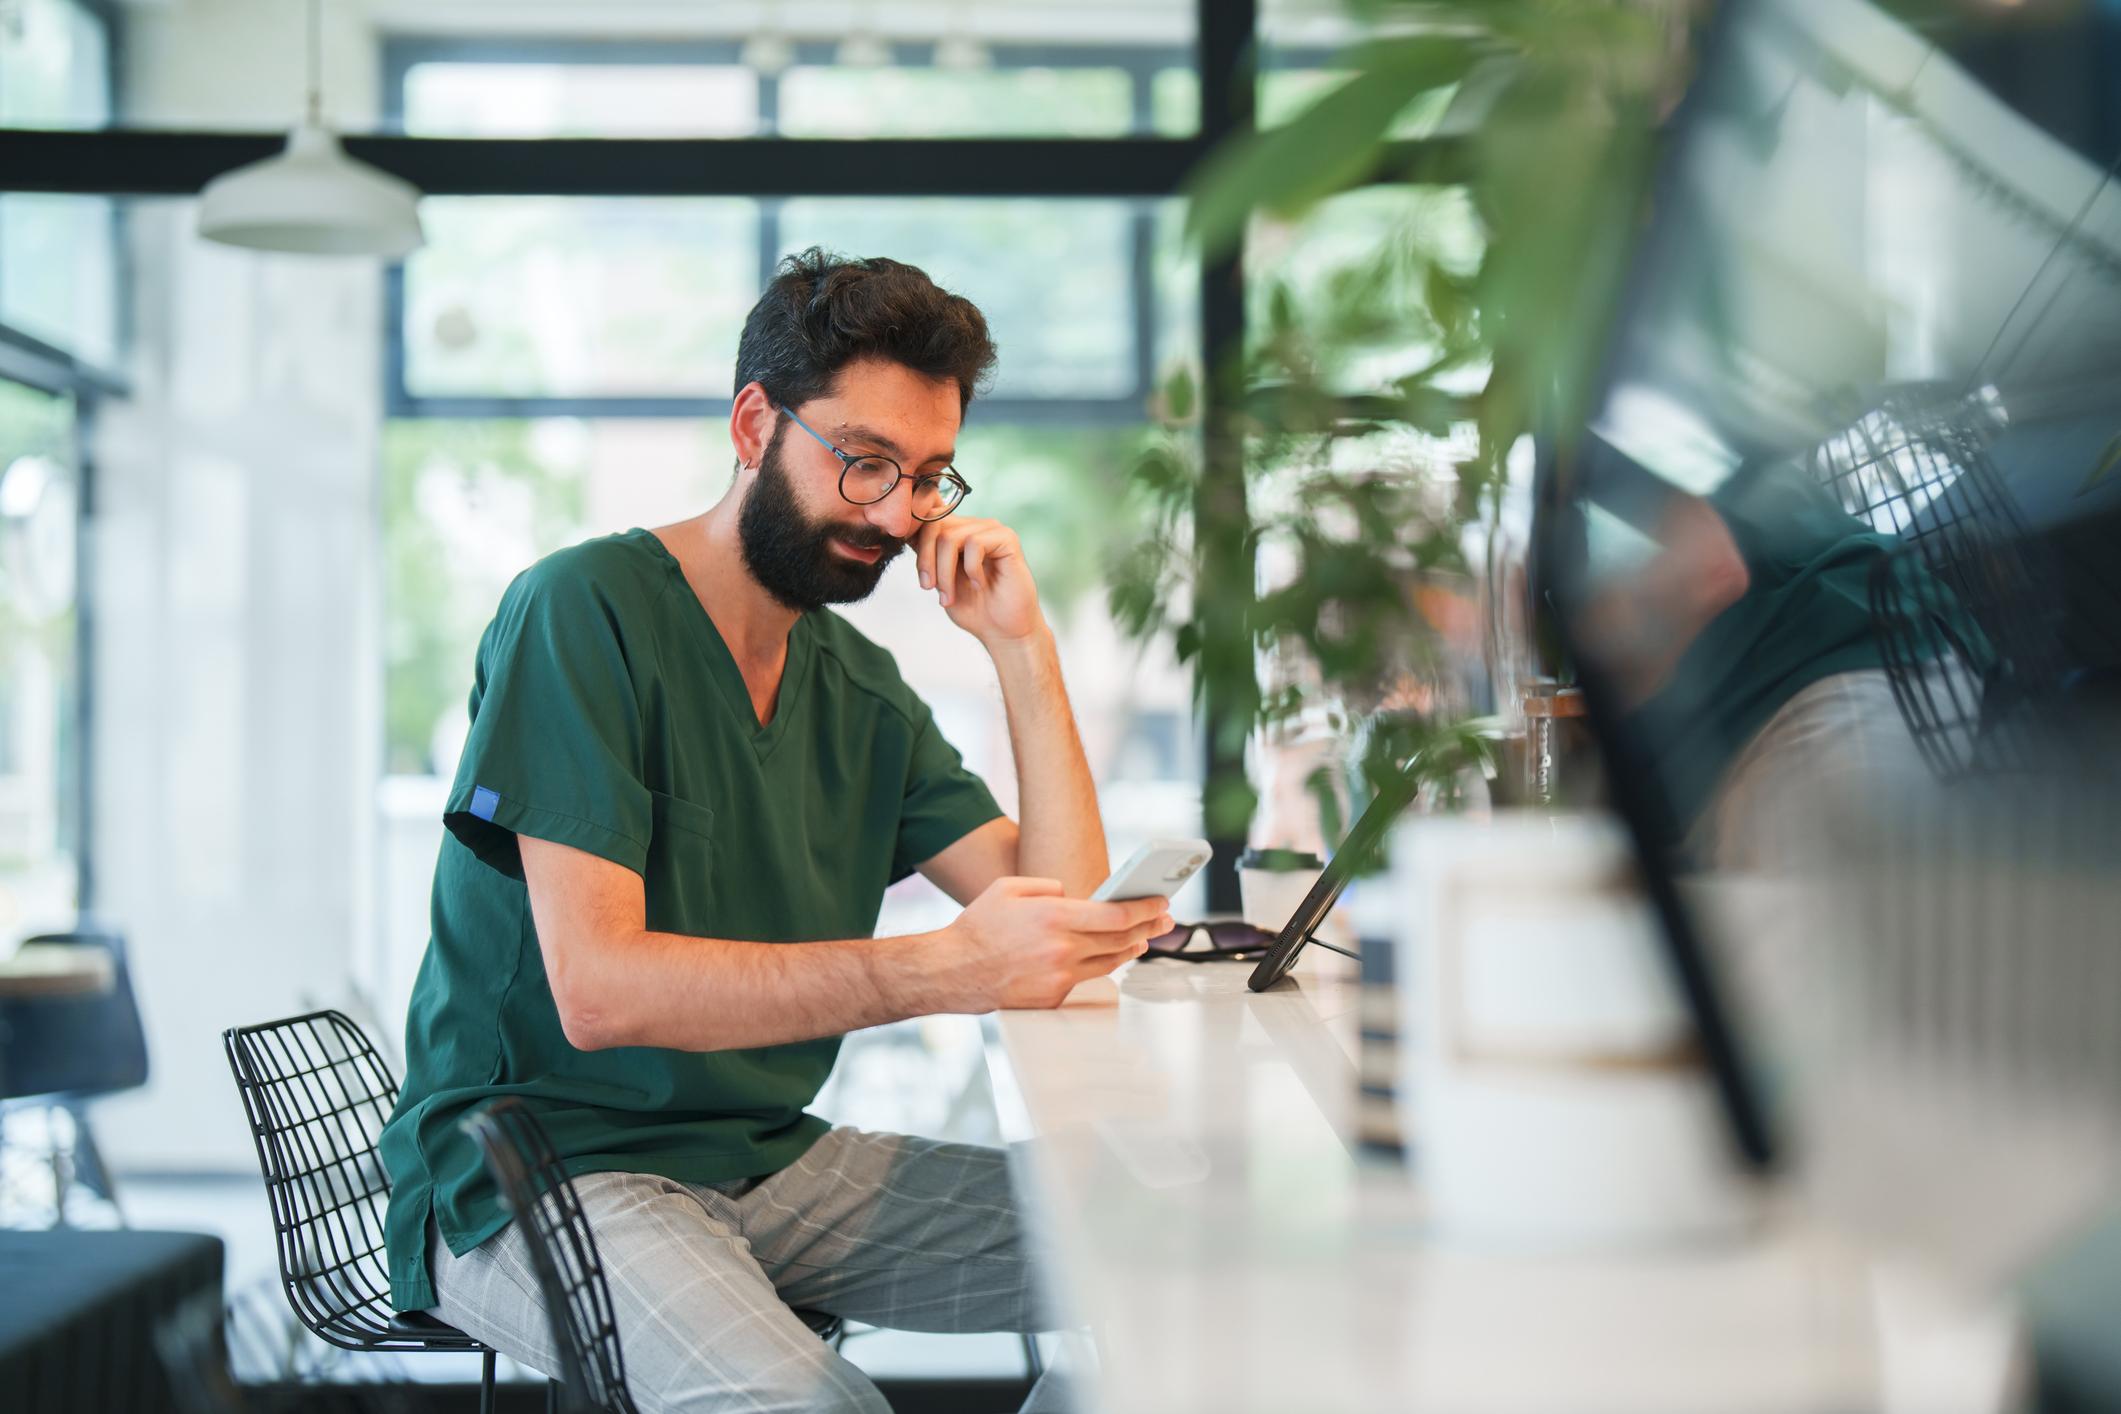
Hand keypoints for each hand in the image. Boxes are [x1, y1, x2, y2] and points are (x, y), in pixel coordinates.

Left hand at [914, 515, 1043, 643]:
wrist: (1004, 631)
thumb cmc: (974, 609)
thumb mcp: (939, 581)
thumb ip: (926, 557)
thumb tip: (905, 536)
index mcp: (958, 533)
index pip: (927, 520)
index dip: (916, 544)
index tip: (921, 578)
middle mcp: (974, 526)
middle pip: (934, 524)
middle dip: (925, 559)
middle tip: (928, 588)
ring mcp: (991, 530)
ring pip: (950, 537)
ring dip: (945, 572)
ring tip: (949, 597)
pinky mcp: (1007, 538)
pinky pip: (974, 544)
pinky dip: (971, 569)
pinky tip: (979, 585)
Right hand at [932, 877, 1172, 1011]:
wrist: (953, 971)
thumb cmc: (978, 927)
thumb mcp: (1010, 888)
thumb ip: (1047, 887)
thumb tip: (1074, 896)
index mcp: (1054, 916)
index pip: (1117, 913)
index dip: (1145, 908)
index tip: (1161, 902)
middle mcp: (1062, 948)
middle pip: (1121, 938)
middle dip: (1149, 927)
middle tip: (1165, 920)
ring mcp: (1060, 976)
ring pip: (1110, 961)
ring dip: (1132, 948)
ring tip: (1144, 938)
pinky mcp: (1054, 996)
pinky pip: (1087, 978)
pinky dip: (1101, 965)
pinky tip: (1110, 956)